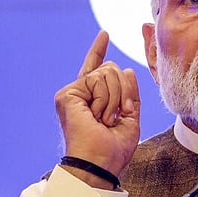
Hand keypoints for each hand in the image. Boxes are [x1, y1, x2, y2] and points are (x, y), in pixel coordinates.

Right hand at [54, 31, 139, 185]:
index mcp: (95, 100)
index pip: (99, 71)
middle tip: (115, 117)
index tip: (104, 34)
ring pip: (107, 72)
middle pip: (111, 69)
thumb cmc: (113, 149)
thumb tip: (126, 70)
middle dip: (123, 92)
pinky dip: (105, 99)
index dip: (100, 50)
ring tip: (104, 120)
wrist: (99, 163)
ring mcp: (72, 94)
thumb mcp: (130, 119)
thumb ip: (130, 95)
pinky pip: (97, 79)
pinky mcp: (66, 95)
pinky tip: (96, 116)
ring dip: (114, 98)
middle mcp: (81, 94)